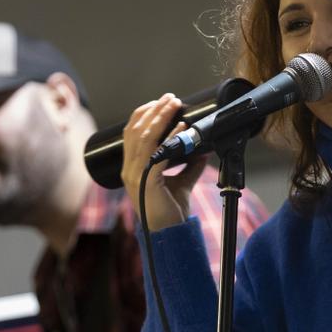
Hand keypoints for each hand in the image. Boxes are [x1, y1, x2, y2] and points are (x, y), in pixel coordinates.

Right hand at [120, 93, 207, 230]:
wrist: (170, 234)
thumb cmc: (171, 210)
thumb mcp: (181, 182)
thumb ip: (189, 166)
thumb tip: (202, 149)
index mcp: (132, 168)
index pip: (130, 134)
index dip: (143, 115)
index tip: (160, 103)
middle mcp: (129, 169)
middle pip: (135, 130)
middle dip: (154, 110)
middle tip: (171, 98)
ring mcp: (135, 175)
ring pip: (143, 136)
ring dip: (161, 117)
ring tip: (174, 104)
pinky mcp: (147, 181)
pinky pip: (156, 152)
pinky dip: (169, 136)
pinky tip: (181, 126)